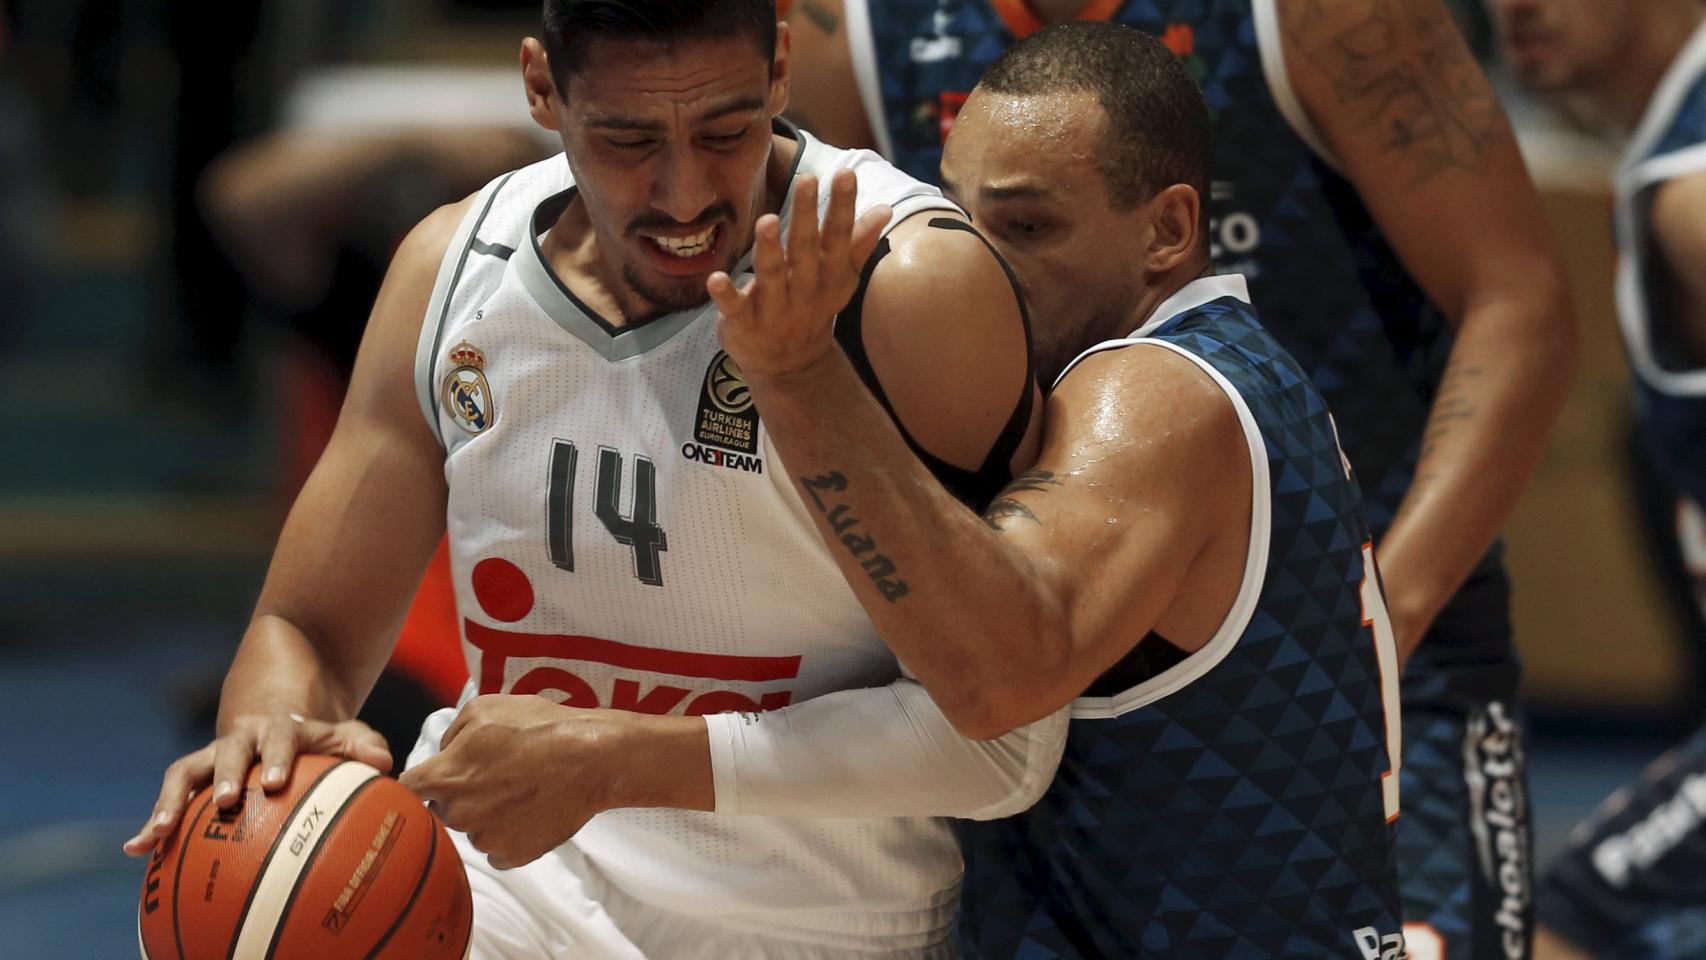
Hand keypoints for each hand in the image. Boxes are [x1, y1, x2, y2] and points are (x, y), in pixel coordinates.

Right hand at [123, 713, 390, 855]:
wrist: (276, 706)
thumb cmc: (316, 736)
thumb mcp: (344, 732)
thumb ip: (364, 744)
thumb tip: (384, 763)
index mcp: (277, 727)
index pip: (277, 738)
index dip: (275, 756)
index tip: (275, 781)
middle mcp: (239, 740)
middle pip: (226, 753)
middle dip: (224, 776)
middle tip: (225, 801)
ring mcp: (212, 757)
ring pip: (184, 773)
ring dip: (170, 803)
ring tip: (156, 836)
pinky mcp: (193, 776)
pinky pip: (170, 798)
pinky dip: (152, 821)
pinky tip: (135, 851)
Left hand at [398, 695, 625, 870]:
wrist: (590, 759)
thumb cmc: (539, 727)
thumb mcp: (484, 708)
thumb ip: (450, 733)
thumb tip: (443, 752)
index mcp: (444, 776)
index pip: (405, 790)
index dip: (418, 782)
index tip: (431, 780)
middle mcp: (457, 813)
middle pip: (441, 809)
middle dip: (459, 795)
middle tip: (493, 776)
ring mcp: (484, 839)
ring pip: (471, 830)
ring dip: (485, 815)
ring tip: (519, 790)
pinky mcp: (511, 856)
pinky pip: (497, 850)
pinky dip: (509, 835)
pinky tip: (529, 811)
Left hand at [708, 170, 891, 383]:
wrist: (790, 367)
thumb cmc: (813, 308)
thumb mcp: (840, 279)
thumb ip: (859, 243)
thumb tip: (885, 207)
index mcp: (828, 276)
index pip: (838, 237)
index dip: (842, 206)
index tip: (846, 173)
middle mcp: (804, 290)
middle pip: (805, 250)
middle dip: (806, 217)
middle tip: (806, 179)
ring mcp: (774, 308)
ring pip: (772, 276)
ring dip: (770, 250)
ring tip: (768, 220)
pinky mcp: (744, 323)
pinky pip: (734, 308)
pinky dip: (726, 294)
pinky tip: (716, 277)